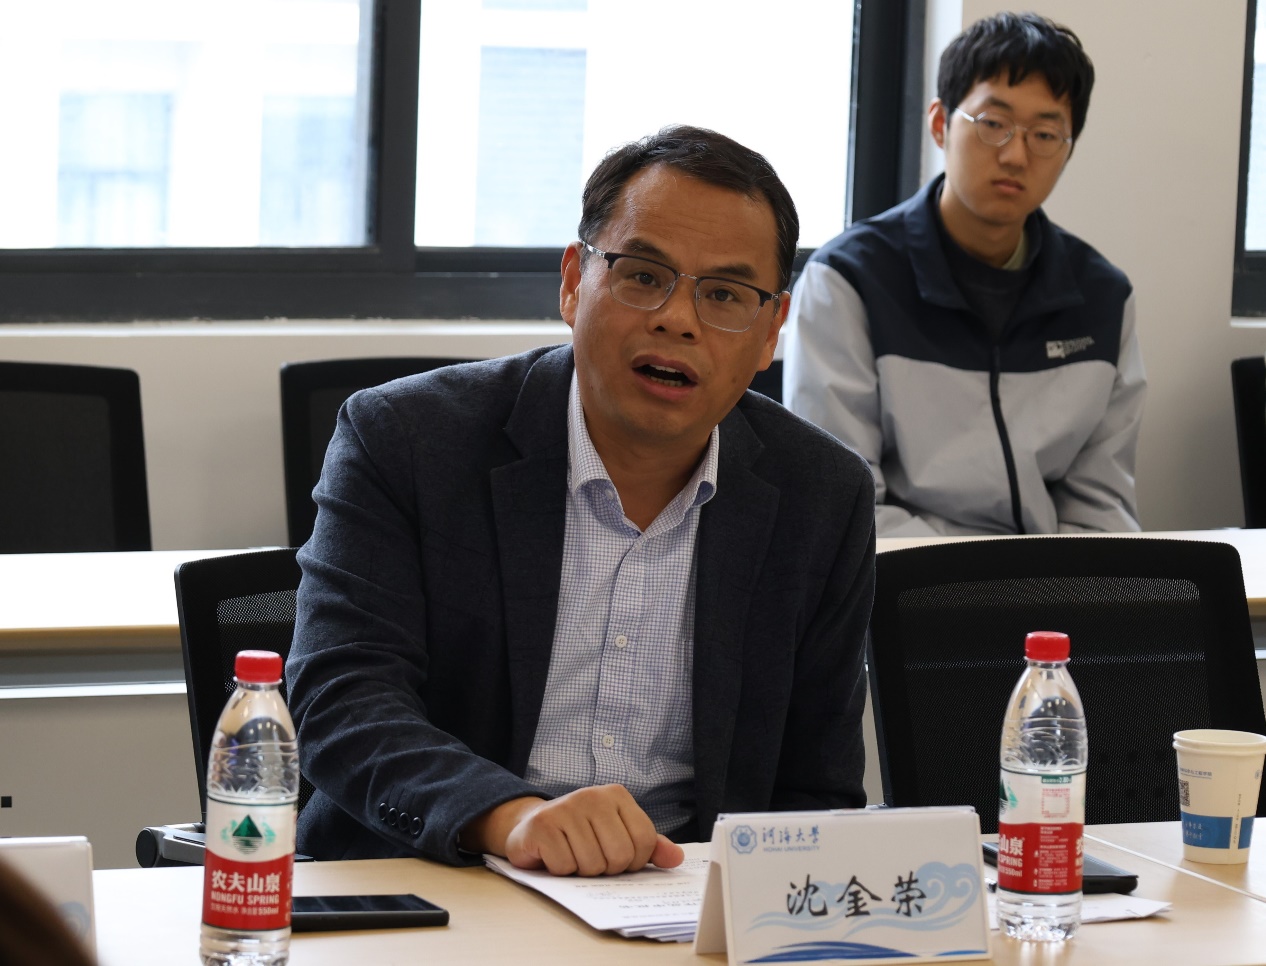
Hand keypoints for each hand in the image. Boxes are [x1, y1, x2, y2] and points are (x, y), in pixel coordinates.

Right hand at [465, 785, 684, 875]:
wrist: (531, 827)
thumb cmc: (580, 834)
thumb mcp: (617, 835)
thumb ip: (648, 846)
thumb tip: (676, 858)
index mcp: (617, 795)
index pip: (645, 842)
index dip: (633, 862)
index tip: (616, 857)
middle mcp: (592, 795)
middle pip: (620, 856)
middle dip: (606, 869)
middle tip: (591, 858)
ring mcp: (566, 807)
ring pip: (592, 864)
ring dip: (581, 871)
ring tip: (571, 855)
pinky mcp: (542, 825)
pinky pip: (565, 866)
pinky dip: (560, 870)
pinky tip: (553, 855)